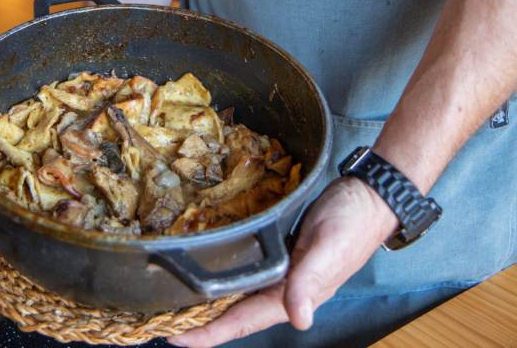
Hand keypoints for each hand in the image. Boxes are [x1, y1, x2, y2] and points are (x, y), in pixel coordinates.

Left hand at [168, 177, 398, 347]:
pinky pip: (246, 274)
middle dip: (199, 323)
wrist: (370, 197)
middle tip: (160, 322)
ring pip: (238, 296)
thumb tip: (299, 319)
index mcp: (292, 296)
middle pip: (234, 315)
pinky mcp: (280, 255)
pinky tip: (208, 271)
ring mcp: (281, 274)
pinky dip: (224, 278)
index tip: (175, 338)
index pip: (242, 322)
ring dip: (208, 303)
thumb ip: (310, 281)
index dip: (209, 334)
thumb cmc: (351, 223)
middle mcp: (283, 291)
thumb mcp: (329, 247)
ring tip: (174, 304)